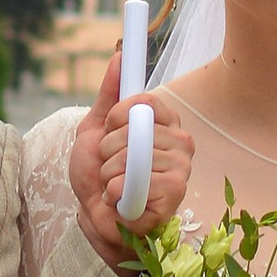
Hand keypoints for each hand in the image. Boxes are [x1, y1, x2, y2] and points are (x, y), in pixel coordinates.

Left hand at [69, 54, 193, 261]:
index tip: (109, 130)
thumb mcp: (95, 129)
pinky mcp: (176, 192)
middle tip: (110, 167)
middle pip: (134, 128)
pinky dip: (116, 191)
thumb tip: (119, 58)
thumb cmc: (98, 176)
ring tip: (115, 185)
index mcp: (164, 124)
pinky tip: (122, 200)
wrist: (95, 218)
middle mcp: (179, 142)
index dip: (118, 116)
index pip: (144, 101)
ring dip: (109, 173)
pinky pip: (135, 179)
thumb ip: (107, 95)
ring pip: (132, 155)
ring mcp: (181, 167)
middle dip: (108, 150)